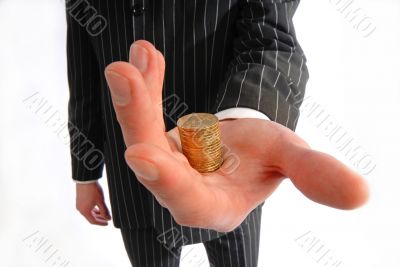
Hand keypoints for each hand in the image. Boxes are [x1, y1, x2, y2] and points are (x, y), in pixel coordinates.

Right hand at [76, 181, 110, 225]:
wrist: (86, 179)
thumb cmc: (93, 190)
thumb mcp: (101, 201)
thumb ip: (105, 211)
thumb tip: (108, 218)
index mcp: (84, 211)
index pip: (93, 221)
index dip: (101, 223)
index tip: (107, 223)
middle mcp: (80, 209)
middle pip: (91, 217)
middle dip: (100, 218)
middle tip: (107, 218)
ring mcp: (79, 204)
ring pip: (89, 213)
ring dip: (97, 214)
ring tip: (104, 213)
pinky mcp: (79, 200)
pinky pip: (86, 208)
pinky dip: (93, 209)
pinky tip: (99, 207)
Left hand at [104, 40, 368, 231]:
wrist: (242, 150)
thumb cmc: (266, 160)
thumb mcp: (290, 159)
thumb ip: (316, 175)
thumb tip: (361, 194)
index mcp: (214, 205)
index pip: (188, 200)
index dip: (166, 182)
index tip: (140, 155)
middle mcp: (181, 189)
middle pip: (153, 159)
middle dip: (137, 118)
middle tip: (123, 74)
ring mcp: (164, 164)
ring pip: (141, 131)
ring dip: (135, 96)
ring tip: (132, 59)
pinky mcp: (156, 140)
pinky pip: (145, 112)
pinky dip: (146, 85)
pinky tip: (145, 56)